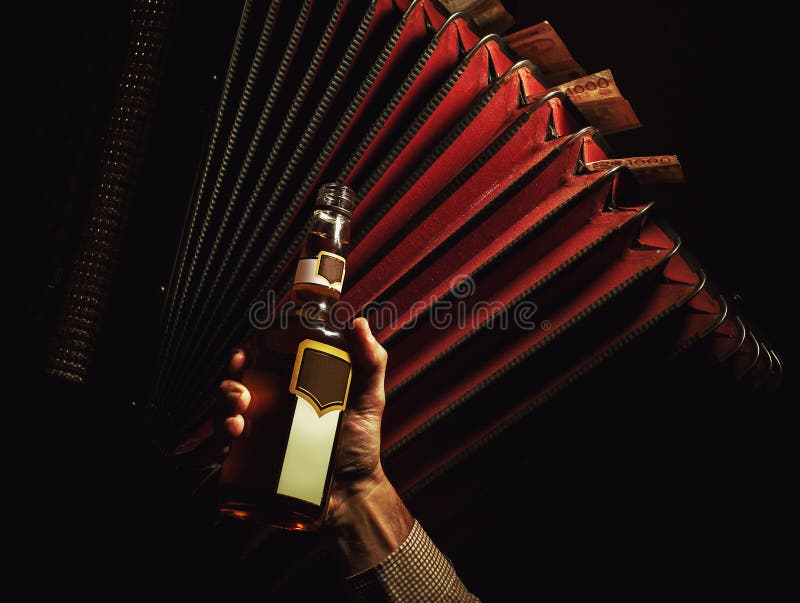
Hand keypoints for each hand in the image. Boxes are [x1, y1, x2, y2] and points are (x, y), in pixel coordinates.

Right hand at [218, 318, 402, 524]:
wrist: (353, 493)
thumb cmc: (361, 443)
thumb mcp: (370, 398)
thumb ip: (371, 361)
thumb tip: (359, 323)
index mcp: (293, 386)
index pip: (261, 362)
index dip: (246, 354)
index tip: (245, 353)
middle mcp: (272, 407)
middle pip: (236, 384)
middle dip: (229, 383)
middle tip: (242, 394)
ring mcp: (261, 434)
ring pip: (224, 412)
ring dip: (222, 409)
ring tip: (238, 420)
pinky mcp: (253, 462)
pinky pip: (225, 448)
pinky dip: (220, 441)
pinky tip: (233, 439)